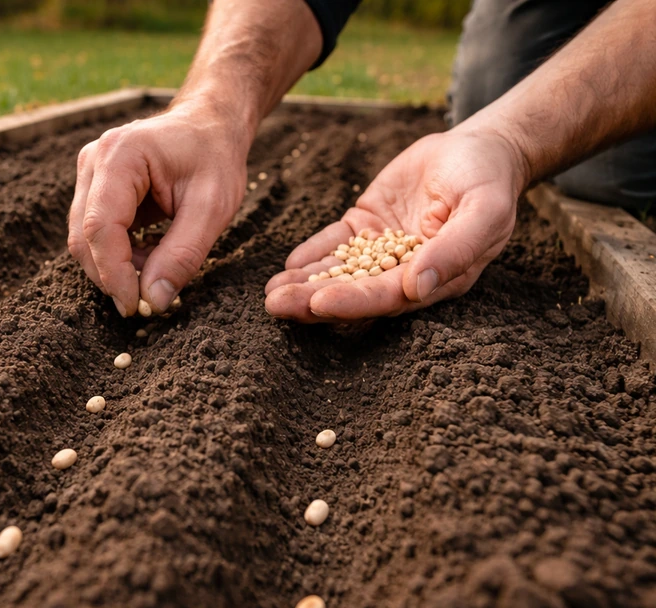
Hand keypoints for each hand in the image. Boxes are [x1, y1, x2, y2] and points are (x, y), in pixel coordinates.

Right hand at [68, 102, 248, 315]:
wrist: (211, 125)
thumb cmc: (215, 157)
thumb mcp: (213, 208)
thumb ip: (182, 255)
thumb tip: (153, 301)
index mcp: (120, 155)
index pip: (100, 227)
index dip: (113, 273)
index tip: (134, 306)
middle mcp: (94, 160)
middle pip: (84, 236)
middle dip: (112, 276)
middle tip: (147, 300)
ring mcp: (89, 173)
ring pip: (84, 239)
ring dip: (116, 267)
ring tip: (156, 268)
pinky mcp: (93, 188)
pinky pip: (94, 233)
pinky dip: (119, 255)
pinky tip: (150, 253)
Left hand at [264, 126, 528, 322]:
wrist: (479, 150)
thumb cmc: (489, 182)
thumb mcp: (484, 211)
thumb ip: (455, 250)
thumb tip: (418, 288)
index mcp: (435, 280)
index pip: (387, 297)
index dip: (352, 301)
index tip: (319, 303)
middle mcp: (404, 273)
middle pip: (353, 291)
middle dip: (313, 300)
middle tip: (275, 306)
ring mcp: (381, 251)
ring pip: (338, 271)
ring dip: (304, 284)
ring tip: (270, 294)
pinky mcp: (366, 227)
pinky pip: (334, 244)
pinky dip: (312, 254)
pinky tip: (287, 265)